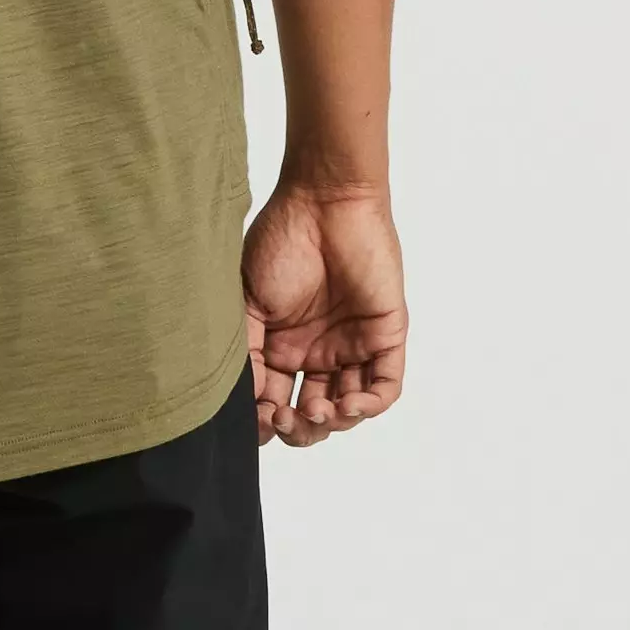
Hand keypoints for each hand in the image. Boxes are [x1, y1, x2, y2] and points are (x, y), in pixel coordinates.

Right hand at [241, 181, 406, 446]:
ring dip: (333, 423)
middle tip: (285, 418)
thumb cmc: (281, 240)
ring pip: (349, 409)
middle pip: (313, 415)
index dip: (267, 421)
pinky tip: (348, 404)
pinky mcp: (385, 336)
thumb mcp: (248, 300)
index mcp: (283, 347)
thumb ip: (248, 351)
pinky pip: (385, 386)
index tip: (257, 421)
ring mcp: (353, 346)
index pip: (276, 402)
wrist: (323, 201)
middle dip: (299, 429)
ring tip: (316, 411)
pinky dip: (370, 405)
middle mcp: (318, 352)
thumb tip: (244, 403)